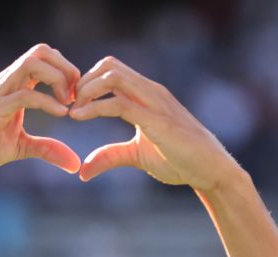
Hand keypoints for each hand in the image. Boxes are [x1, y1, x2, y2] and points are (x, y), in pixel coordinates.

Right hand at [0, 44, 80, 175]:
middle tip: (76, 96)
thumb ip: (46, 149)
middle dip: (66, 68)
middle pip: (41, 51)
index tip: (75, 98)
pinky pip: (24, 94)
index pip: (44, 58)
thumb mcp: (18, 148)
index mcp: (13, 86)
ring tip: (68, 102)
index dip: (66, 72)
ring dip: (58, 77)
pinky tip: (61, 113)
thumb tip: (74, 163)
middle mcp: (7, 82)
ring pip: (32, 62)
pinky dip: (47, 101)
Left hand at [68, 57, 239, 191]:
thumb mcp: (137, 156)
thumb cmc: (179, 159)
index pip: (111, 70)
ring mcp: (154, 102)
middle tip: (69, 105)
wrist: (209, 169)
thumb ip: (111, 156)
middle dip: (83, 81)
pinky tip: (79, 117)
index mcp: (146, 95)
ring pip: (112, 76)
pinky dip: (94, 107)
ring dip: (86, 89)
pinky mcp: (155, 120)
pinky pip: (119, 104)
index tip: (72, 104)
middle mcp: (149, 91)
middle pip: (109, 65)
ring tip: (73, 110)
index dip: (87, 82)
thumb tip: (84, 170)